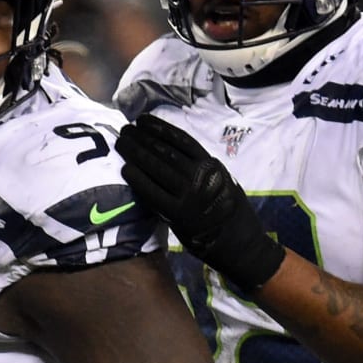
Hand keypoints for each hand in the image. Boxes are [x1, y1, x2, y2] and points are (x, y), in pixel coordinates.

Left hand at [116, 114, 284, 297]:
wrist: (240, 243)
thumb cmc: (230, 210)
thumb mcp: (222, 179)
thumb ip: (201, 165)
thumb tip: (172, 149)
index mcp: (212, 164)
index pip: (181, 140)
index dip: (159, 127)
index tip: (142, 120)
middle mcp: (200, 176)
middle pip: (164, 151)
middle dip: (142, 138)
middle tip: (125, 129)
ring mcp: (188, 195)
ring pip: (156, 167)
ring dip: (136, 153)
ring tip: (122, 143)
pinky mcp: (178, 214)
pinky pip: (152, 192)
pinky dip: (138, 179)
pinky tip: (125, 169)